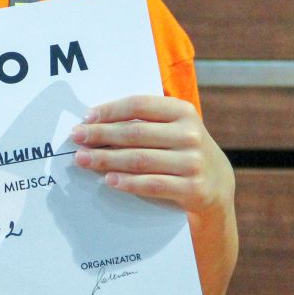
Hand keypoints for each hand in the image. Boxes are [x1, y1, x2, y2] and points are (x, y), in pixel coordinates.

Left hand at [70, 94, 233, 216]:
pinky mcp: (193, 189)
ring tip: (83, 159)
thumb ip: (144, 121)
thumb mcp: (174, 128)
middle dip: (101, 135)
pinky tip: (109, 180)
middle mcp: (190, 135)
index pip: (139, 105)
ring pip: (140, 159)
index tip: (86, 117)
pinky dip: (128, 182)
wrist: (217, 185)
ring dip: (106, 159)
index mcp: (183, 112)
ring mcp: (193, 163)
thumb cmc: (182, 151)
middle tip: (76, 138)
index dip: (110, 110)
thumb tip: (96, 120)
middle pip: (135, 132)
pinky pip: (153, 184)